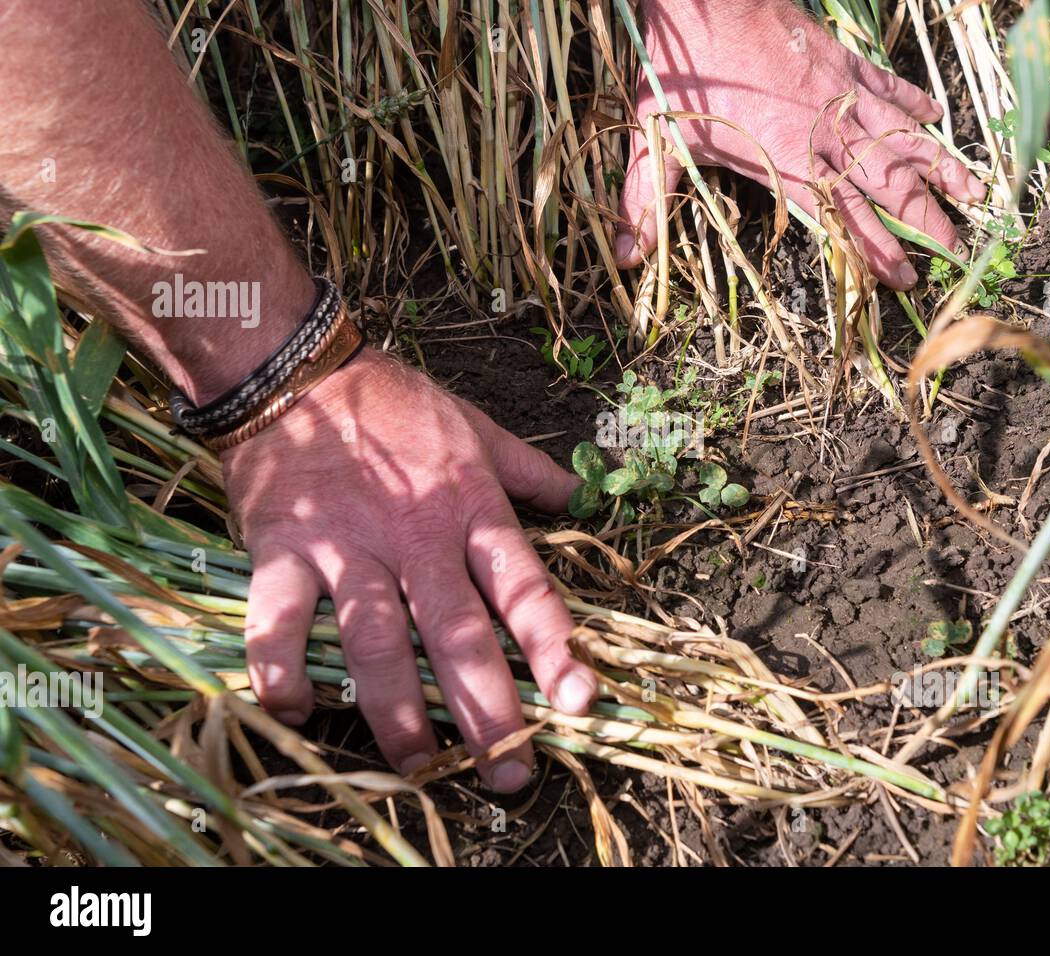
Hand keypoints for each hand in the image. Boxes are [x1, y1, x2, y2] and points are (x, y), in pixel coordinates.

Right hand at [222, 349, 596, 790]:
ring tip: (419, 766)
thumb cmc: (394, 403)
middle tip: (509, 774)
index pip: (523, 589)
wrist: (295, 368)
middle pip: (457, 635)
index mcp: (471, 510)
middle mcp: (417, 538)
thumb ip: (528, 469)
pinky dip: (282, 668)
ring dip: (397, 711)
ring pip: (377, 643)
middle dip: (486, 710)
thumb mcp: (476, 427)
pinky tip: (295, 713)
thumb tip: (580, 492)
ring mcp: (348, 548)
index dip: (554, 647)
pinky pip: (280, 620)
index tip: (580, 703)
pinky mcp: (283, 552)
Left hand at [616, 0, 984, 288]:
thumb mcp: (655, 140)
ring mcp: (839, 94)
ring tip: (974, 190)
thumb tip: (624, 258)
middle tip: (957, 246)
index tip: (904, 280)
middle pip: (887, 185)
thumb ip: (645, 202)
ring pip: (901, 137)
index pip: (842, 219)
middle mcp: (825, 133)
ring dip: (938, 165)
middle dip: (924, 219)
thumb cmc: (681, 70)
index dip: (874, 252)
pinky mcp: (840, 60)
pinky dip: (911, 99)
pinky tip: (936, 113)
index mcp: (788, 161)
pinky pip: (886, 84)